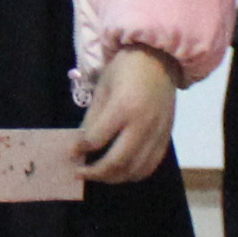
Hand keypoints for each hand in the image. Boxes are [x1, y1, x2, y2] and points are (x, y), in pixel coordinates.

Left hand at [76, 46, 177, 185]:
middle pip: (117, 162)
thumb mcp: (103, 88)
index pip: (96, 139)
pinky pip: (151, 165)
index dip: (80, 149)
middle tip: (80, 173)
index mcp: (123, 108)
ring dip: (114, 178)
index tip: (71, 153)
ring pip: (135, 170)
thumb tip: (80, 145)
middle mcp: (143, 125)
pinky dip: (134, 174)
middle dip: (95, 173)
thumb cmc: (126, 68)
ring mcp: (157, 133)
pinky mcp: (167, 137)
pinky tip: (121, 172)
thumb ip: (93, 119)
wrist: (160, 57)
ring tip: (98, 175)